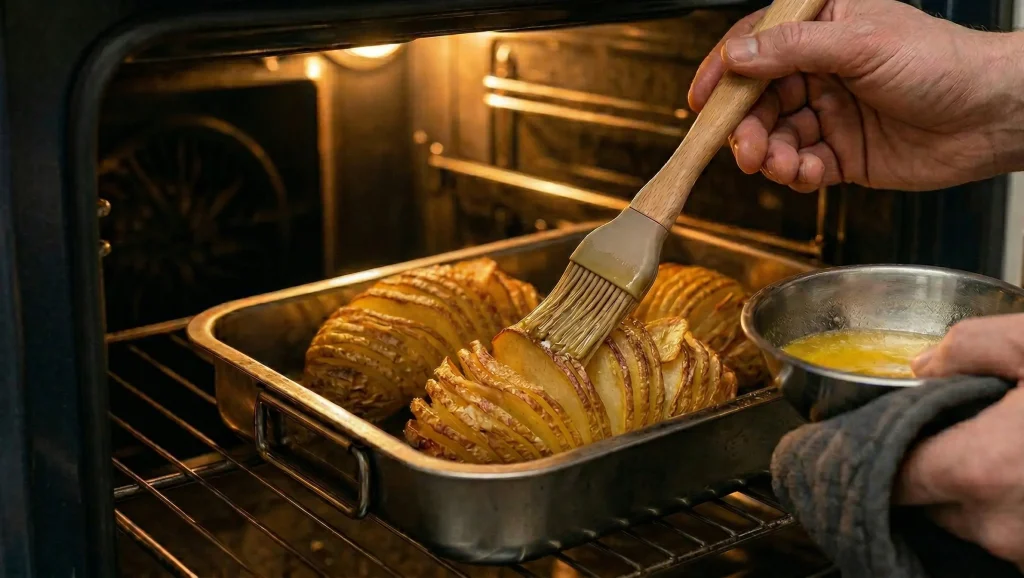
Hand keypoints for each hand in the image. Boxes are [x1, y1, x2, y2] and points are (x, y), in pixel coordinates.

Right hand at [688, 0, 1023, 192]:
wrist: (994, 116)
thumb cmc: (944, 63)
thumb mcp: (861, 42)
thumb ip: (793, 49)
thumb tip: (737, 56)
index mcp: (824, 27)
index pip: (758, 45)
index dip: (724, 72)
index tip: (700, 100)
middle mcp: (821, 70)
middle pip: (759, 99)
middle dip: (746, 126)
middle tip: (745, 147)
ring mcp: (830, 113)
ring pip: (776, 136)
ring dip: (770, 154)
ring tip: (778, 164)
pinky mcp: (842, 153)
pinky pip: (801, 166)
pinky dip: (796, 173)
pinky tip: (806, 172)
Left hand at [892, 314, 1023, 570]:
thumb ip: (971, 346)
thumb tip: (925, 365)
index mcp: (982, 470)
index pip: (890, 476)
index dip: (878, 450)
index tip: (879, 432)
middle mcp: (1003, 527)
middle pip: (931, 499)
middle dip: (938, 462)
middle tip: (966, 421)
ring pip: (976, 520)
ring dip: (983, 485)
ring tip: (1021, 438)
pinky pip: (1018, 534)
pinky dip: (1020, 503)